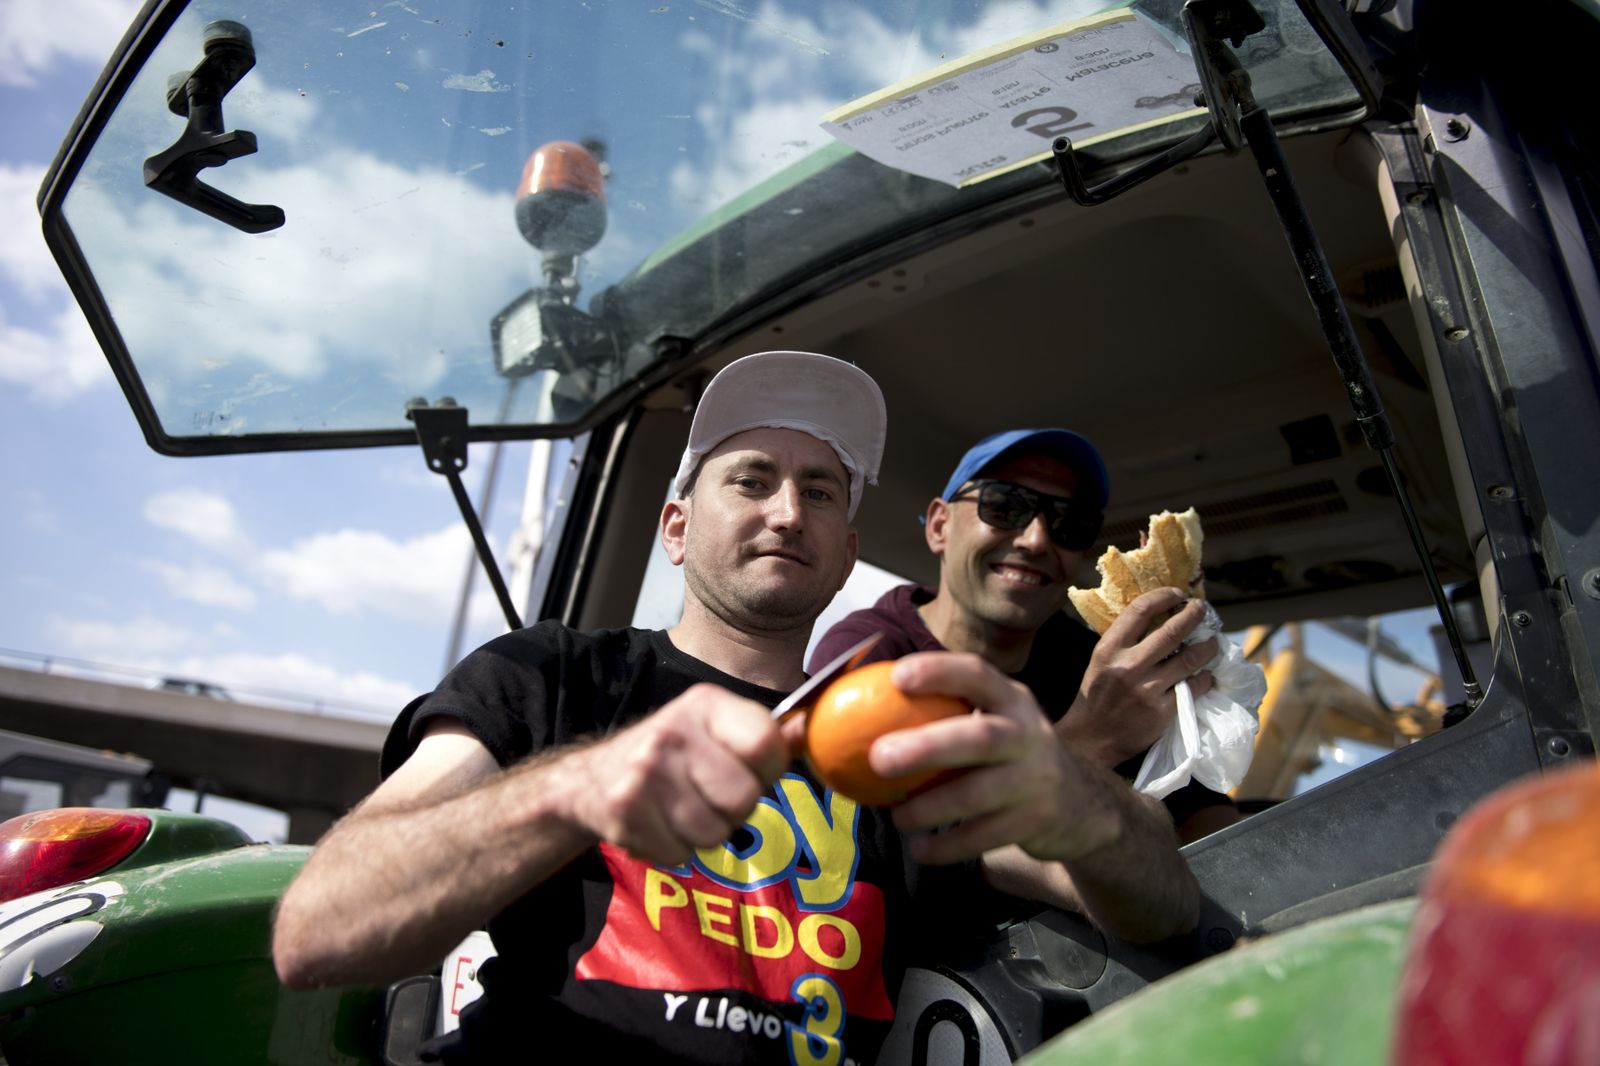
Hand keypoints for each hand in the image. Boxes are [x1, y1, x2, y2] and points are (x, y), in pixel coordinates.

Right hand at [563, 684, 789, 866]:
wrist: (590, 780)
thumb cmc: (672, 755)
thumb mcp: (716, 730)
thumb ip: (765, 735)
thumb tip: (813, 729)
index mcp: (705, 703)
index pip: (765, 745)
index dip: (768, 771)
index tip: (751, 771)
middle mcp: (673, 731)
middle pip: (744, 798)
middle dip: (735, 809)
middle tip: (710, 796)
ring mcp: (645, 771)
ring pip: (715, 833)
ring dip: (705, 833)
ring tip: (682, 811)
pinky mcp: (625, 810)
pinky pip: (681, 853)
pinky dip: (675, 849)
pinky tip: (658, 824)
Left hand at [866, 652, 1118, 865]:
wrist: (1082, 805)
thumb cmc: (1011, 755)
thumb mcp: (996, 722)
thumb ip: (947, 713)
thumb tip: (861, 710)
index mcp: (1012, 700)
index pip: (978, 674)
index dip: (940, 672)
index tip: (897, 677)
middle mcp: (1029, 734)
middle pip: (981, 738)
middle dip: (928, 747)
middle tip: (878, 757)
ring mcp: (1036, 779)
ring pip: (981, 793)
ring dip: (931, 807)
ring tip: (896, 817)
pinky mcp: (1037, 821)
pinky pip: (986, 836)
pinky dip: (950, 845)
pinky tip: (920, 850)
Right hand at [1058, 588, 1217, 767]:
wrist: (1091, 738)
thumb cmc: (1097, 695)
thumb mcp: (1101, 660)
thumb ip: (1125, 641)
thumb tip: (1158, 617)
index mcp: (1109, 648)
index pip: (1141, 610)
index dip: (1164, 596)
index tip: (1177, 594)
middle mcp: (1129, 665)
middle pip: (1172, 631)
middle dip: (1194, 615)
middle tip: (1202, 609)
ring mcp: (1148, 689)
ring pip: (1190, 659)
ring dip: (1207, 646)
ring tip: (1212, 642)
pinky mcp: (1163, 711)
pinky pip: (1194, 687)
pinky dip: (1205, 677)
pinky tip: (1205, 674)